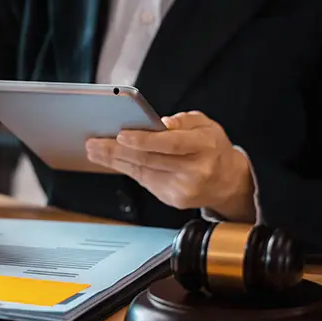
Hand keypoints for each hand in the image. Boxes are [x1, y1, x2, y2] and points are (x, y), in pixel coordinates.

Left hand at [85, 111, 255, 220]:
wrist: (227, 181)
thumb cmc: (211, 148)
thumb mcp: (205, 125)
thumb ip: (183, 121)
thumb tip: (159, 123)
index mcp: (204, 146)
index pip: (171, 144)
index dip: (144, 140)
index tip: (121, 135)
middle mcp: (195, 170)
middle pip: (149, 160)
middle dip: (117, 151)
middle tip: (94, 143)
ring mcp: (183, 188)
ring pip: (141, 172)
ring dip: (114, 161)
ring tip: (94, 150)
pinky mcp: (173, 199)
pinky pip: (144, 181)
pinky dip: (125, 169)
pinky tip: (110, 160)